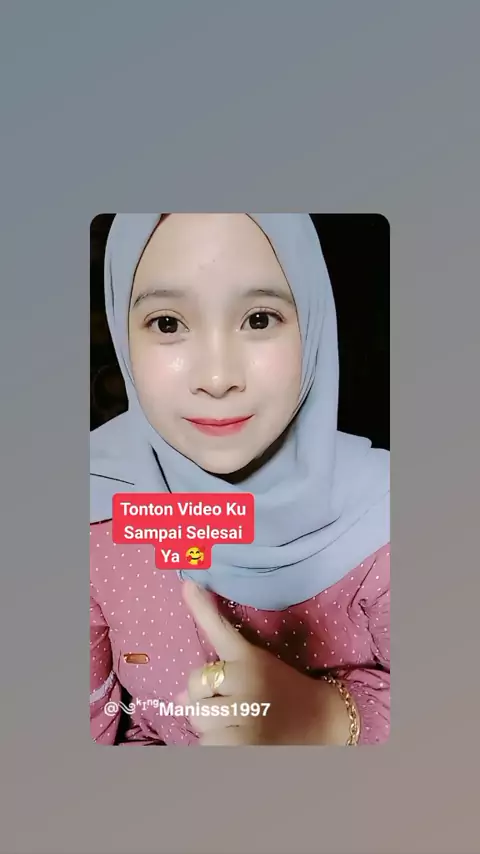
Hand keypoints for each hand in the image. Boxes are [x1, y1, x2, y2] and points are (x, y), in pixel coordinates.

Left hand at [179, 580, 351, 745]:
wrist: (326, 722)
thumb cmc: (285, 695)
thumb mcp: (258, 672)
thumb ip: (219, 678)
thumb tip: (178, 699)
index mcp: (248, 658)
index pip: (220, 629)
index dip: (201, 607)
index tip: (187, 584)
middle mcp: (244, 679)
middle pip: (194, 686)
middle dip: (205, 699)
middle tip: (234, 706)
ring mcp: (244, 710)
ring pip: (197, 718)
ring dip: (210, 727)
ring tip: (241, 726)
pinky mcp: (243, 742)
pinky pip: (206, 744)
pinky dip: (217, 747)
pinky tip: (241, 743)